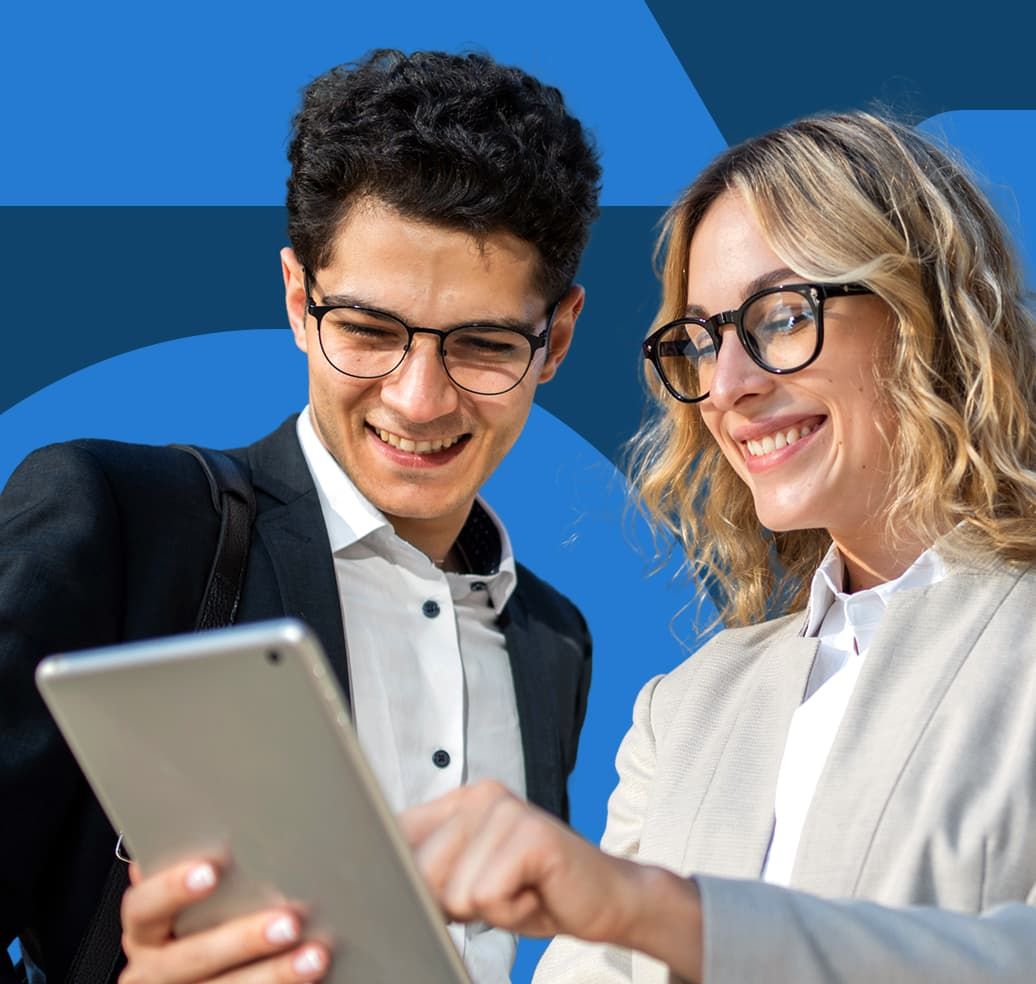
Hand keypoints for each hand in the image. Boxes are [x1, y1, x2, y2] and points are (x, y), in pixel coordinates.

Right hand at [119, 858, 330, 982]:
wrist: (192, 982)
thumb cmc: (194, 931)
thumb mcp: (184, 908)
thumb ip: (195, 877)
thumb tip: (221, 827)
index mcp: (145, 933)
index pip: (143, 907)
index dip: (171, 888)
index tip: (211, 870)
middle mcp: (151, 973)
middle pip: (190, 958)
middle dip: (242, 940)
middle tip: (289, 922)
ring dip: (274, 976)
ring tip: (315, 956)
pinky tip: (313, 982)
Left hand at [402, 780, 649, 940]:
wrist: (607, 898)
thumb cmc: (535, 893)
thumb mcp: (470, 884)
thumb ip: (430, 874)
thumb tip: (381, 885)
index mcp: (459, 801)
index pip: (395, 834)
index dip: (396, 873)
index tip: (409, 889)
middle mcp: (479, 795)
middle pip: (419, 871)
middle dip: (454, 902)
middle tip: (499, 892)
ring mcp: (506, 809)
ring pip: (455, 891)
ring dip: (487, 910)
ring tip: (519, 891)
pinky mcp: (530, 832)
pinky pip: (487, 897)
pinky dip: (511, 913)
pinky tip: (534, 894)